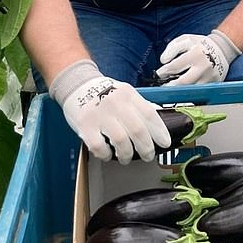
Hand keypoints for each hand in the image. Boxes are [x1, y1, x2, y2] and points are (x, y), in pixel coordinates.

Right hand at [49, 60, 170, 162]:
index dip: (160, 131)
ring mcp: (100, 114)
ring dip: (127, 154)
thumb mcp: (125, 93)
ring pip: (121, 141)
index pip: (150, 114)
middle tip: (148, 156)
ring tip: (126, 157)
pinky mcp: (85, 125)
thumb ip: (141, 105)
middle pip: (138, 131)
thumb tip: (159, 115)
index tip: (165, 143)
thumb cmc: (104, 92)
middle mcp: (116, 103)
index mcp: (128, 95)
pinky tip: (108, 154)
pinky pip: (99, 147)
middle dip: (146, 148)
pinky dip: (106, 154)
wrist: (77, 85)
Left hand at [155, 29, 240, 84]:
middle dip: (170, 86)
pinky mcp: (213, 84)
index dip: (164, 72)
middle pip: (183, 82)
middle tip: (163, 86)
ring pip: (191, 89)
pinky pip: (199, 91)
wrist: (222, 48)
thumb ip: (172, 48)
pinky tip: (183, 90)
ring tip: (171, 89)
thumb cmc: (201, 44)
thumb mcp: (185, 39)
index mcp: (195, 54)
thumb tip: (163, 61)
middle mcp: (203, 67)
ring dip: (179, 91)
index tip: (159, 74)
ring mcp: (209, 77)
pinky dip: (190, 92)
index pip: (175, 66)